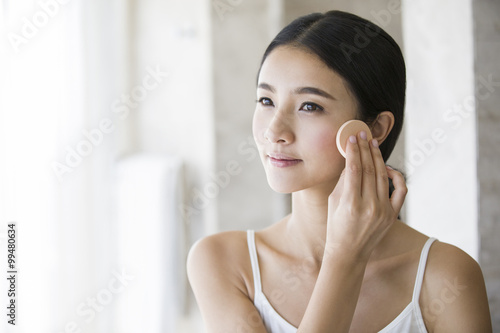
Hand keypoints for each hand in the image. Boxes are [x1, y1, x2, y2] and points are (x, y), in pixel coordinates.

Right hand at [325, 131, 406, 260]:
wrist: (349, 253)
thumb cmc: (336, 226)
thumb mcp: (333, 202)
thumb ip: (343, 181)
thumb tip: (351, 160)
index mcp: (351, 204)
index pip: (354, 169)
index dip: (353, 151)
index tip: (352, 138)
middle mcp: (369, 206)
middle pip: (369, 169)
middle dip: (366, 149)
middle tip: (364, 134)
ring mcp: (383, 211)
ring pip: (383, 175)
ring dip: (378, 157)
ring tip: (373, 145)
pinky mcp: (392, 215)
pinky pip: (399, 190)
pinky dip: (395, 176)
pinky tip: (386, 167)